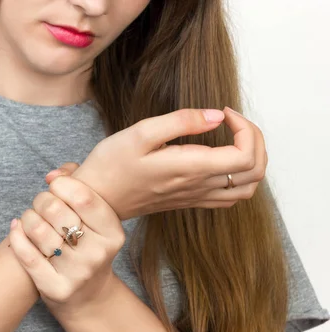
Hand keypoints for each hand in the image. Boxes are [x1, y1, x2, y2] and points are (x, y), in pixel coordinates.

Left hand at [8, 173, 125, 316]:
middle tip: (40, 204)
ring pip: (37, 229)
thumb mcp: (95, 219)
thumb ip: (78, 186)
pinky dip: (16, 236)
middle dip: (41, 200)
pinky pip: (26, 254)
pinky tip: (17, 229)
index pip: (83, 197)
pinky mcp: (55, 288)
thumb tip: (53, 176)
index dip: (62, 184)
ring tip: (30, 219)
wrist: (89, 297)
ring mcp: (77, 273)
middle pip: (56, 210)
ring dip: (27, 217)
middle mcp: (98, 254)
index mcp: (112, 233)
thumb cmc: (88, 246)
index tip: (55, 186)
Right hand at [71, 107, 267, 219]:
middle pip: (254, 171)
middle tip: (233, 120)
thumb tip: (215, 115)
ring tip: (234, 138)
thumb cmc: (112, 165)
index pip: (245, 155)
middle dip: (255, 140)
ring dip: (252, 160)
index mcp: (190, 168)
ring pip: (247, 187)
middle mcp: (198, 186)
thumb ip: (181, 121)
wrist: (97, 200)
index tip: (224, 111)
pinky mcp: (189, 201)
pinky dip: (239, 177)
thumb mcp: (140, 133)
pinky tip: (223, 160)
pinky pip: (230, 197)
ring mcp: (195, 197)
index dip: (246, 128)